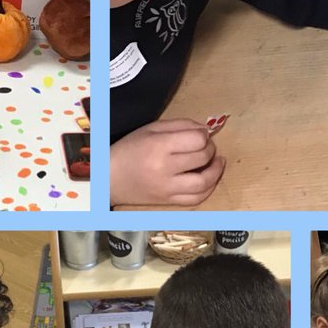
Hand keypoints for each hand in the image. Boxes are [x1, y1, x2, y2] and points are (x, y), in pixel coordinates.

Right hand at [110, 119, 224, 206]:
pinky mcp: (168, 201)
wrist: (110, 177)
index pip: (197, 140)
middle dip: (211, 149)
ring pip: (204, 182)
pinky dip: (208, 189)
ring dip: (216, 171)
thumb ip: (180, 125)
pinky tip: (209, 179)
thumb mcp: (151, 129)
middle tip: (207, 146)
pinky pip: (196, 199)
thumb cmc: (129, 149)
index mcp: (159, 146)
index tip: (201, 135)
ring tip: (217, 162)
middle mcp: (164, 168)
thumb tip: (205, 130)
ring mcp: (167, 188)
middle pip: (202, 158)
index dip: (204, 135)